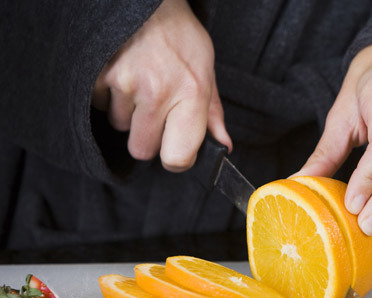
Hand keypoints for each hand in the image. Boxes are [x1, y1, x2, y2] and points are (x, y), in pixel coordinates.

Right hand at [91, 0, 230, 171]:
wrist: (146, 1)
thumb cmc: (180, 37)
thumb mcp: (206, 70)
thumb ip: (212, 114)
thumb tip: (223, 147)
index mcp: (191, 94)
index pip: (177, 157)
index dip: (175, 159)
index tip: (175, 150)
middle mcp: (159, 92)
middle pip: (142, 150)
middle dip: (148, 137)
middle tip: (156, 111)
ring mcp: (126, 83)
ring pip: (121, 127)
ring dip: (128, 113)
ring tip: (140, 83)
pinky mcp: (99, 75)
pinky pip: (100, 106)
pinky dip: (108, 96)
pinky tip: (123, 74)